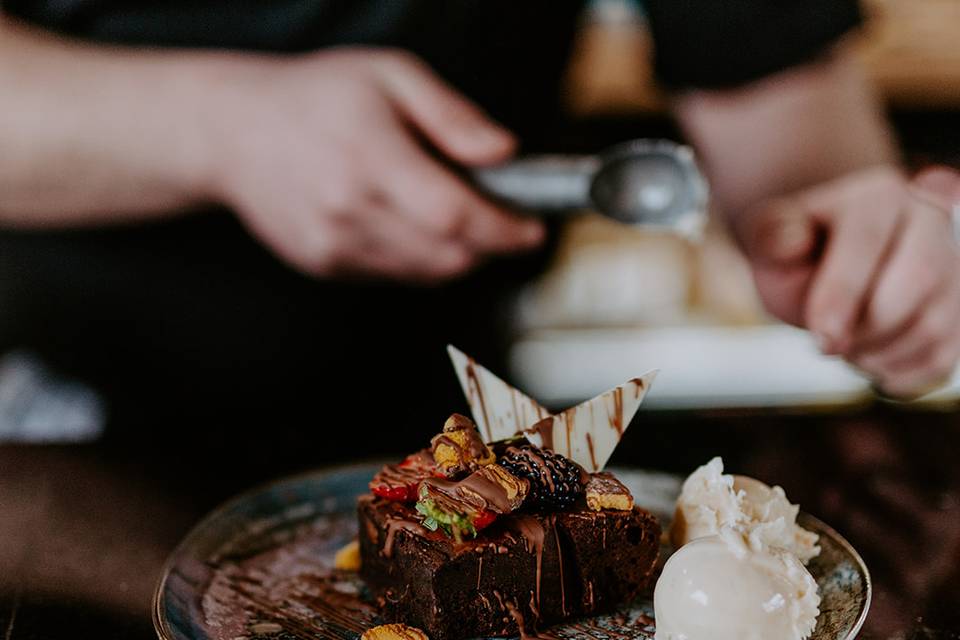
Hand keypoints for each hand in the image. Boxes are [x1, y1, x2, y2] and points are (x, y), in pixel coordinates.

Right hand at [202, 48, 543, 281]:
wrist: (235, 133)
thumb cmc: (315, 97)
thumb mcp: (391, 75)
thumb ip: (452, 116)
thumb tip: (503, 152)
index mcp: (370, 157)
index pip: (454, 216)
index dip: (504, 230)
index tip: (531, 228)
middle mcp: (349, 211)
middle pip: (447, 256)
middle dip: (488, 245)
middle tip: (499, 217)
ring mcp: (334, 246)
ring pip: (425, 274)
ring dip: (456, 255)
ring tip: (452, 213)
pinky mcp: (325, 266)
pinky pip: (394, 277)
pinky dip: (419, 260)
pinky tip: (409, 223)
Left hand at [738, 165, 959, 397]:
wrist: (824, 264)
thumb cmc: (795, 254)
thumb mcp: (769, 238)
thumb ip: (770, 236)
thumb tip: (790, 241)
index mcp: (876, 197)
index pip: (867, 240)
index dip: (844, 293)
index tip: (822, 339)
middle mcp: (928, 222)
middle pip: (920, 278)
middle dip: (868, 327)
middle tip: (828, 345)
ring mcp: (953, 267)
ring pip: (936, 324)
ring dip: (880, 354)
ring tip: (845, 346)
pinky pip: (941, 358)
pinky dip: (898, 374)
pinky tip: (869, 360)